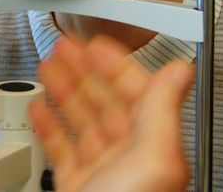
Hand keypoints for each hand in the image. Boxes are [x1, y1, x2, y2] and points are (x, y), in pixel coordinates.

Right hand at [30, 35, 193, 191]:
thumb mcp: (153, 156)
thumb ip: (163, 110)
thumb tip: (181, 69)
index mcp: (152, 145)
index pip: (135, 91)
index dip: (115, 63)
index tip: (96, 44)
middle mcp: (129, 156)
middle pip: (106, 101)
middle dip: (85, 69)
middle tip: (66, 47)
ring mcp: (102, 170)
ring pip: (82, 120)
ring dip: (65, 90)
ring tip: (49, 67)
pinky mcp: (76, 185)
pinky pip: (61, 148)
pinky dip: (48, 125)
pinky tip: (41, 108)